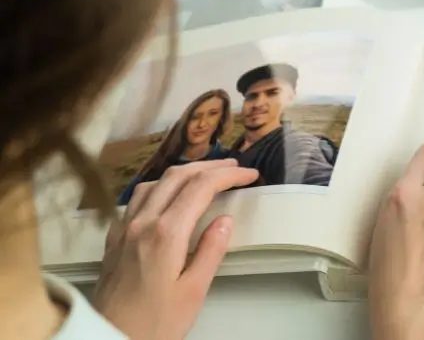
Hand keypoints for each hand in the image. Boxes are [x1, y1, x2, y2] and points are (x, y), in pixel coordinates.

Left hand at [92, 159, 257, 339]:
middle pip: (177, 176)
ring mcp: (124, 228)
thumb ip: (211, 251)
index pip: (200, 188)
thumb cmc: (154, 324)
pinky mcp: (114, 238)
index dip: (228, 176)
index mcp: (166, 234)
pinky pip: (136, 198)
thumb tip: (225, 220)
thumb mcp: (193, 292)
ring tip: (205, 174)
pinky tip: (168, 195)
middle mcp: (142, 222)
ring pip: (154, 182)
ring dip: (184, 172)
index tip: (249, 175)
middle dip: (209, 166)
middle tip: (234, 167)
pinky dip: (160, 186)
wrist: (108, 338)